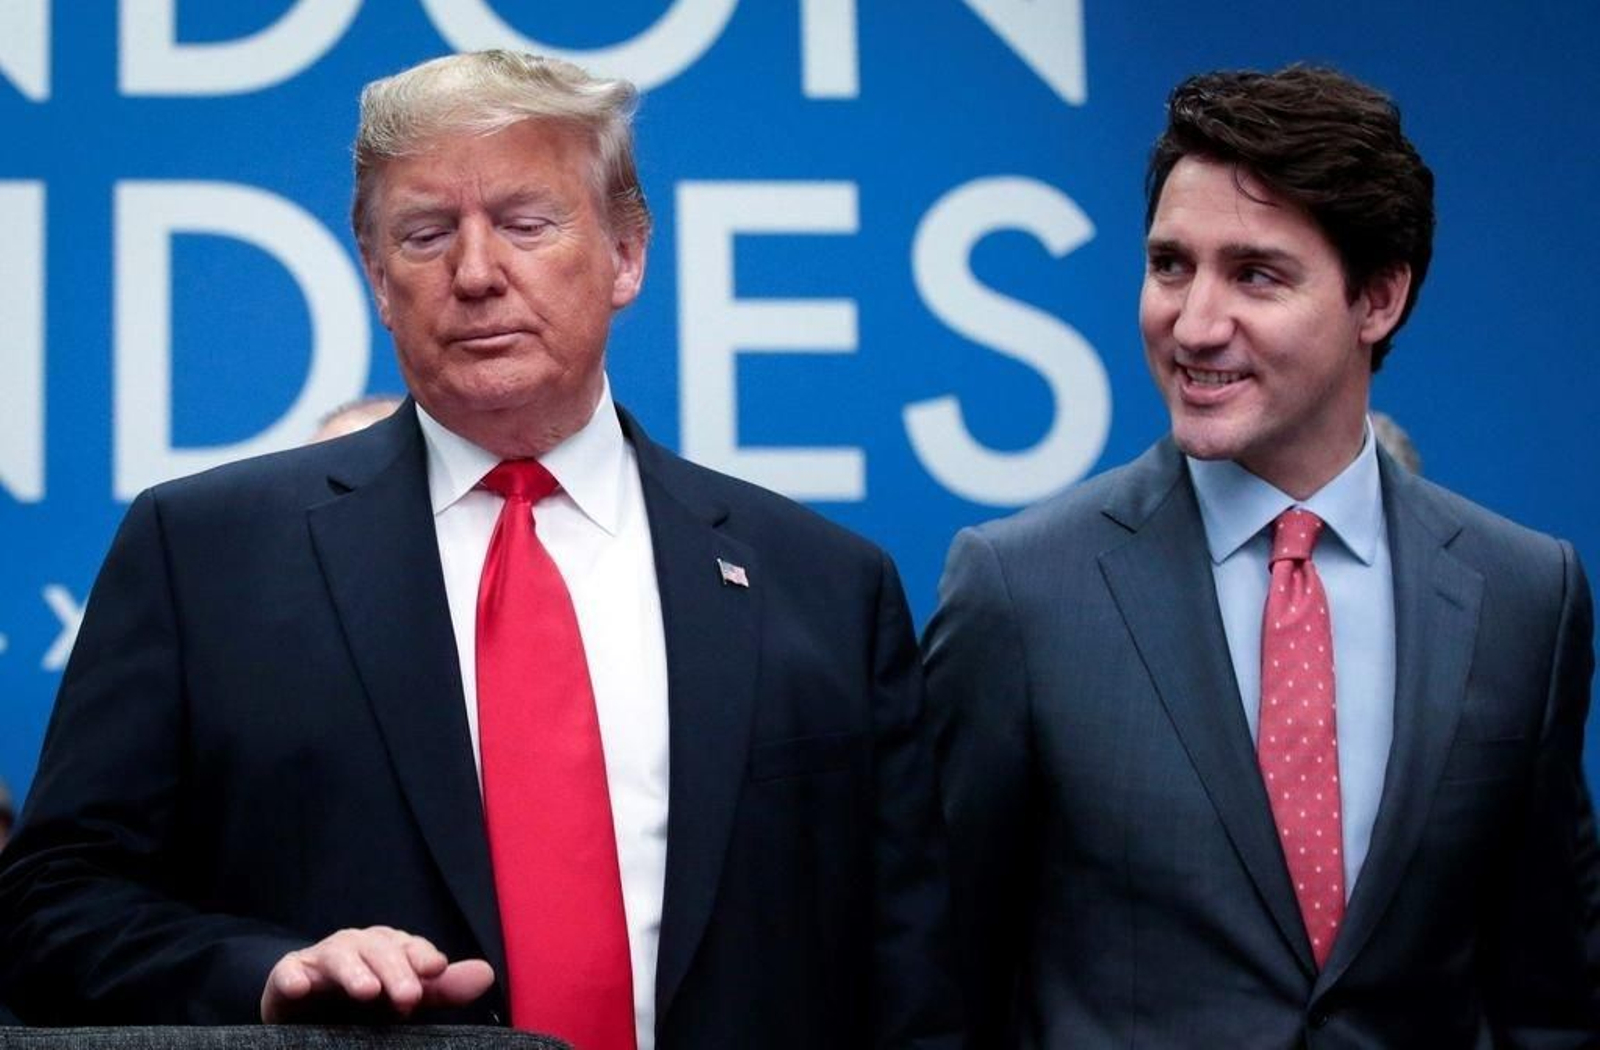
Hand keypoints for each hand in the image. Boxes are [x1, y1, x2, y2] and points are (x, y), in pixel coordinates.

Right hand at [260, 926, 494, 1022]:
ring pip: (338, 956)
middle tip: (409, 997)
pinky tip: (300, 987)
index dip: (422, 956)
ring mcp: (321, 960)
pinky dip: (293, 977)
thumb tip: (486, 974)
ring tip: (366, 991)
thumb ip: (442, 989)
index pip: (409, 946)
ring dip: (353, 971)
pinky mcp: (289, 976)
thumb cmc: (363, 1002)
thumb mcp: (403, 995)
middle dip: (395, 970)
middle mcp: (358, 948)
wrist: (307, 1010)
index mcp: (388, 949)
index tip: (435, 970)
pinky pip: (288, 973)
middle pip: (378, 949)